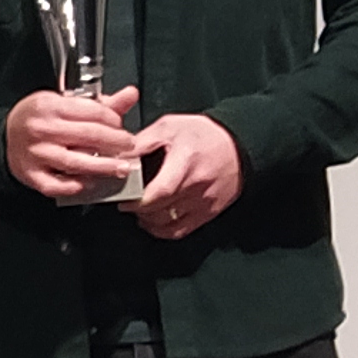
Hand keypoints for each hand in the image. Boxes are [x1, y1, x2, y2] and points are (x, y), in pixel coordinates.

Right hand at [6, 83, 148, 202]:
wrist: (4, 135)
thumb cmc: (38, 118)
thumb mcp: (64, 102)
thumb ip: (99, 103)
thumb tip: (131, 94)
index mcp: (50, 106)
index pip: (92, 112)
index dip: (114, 120)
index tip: (121, 126)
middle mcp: (42, 129)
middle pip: (89, 136)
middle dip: (116, 142)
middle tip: (128, 146)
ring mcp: (36, 153)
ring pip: (76, 162)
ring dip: (103, 167)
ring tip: (120, 168)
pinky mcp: (31, 174)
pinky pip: (56, 185)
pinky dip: (74, 186)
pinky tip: (89, 183)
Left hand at [130, 114, 244, 239]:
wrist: (238, 143)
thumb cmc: (203, 134)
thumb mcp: (169, 127)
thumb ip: (143, 142)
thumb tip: (118, 157)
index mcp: (186, 162)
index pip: (160, 191)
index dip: (138, 200)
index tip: (124, 198)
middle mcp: (197, 185)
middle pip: (160, 210)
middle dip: (138, 209)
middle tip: (128, 201)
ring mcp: (204, 202)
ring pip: (168, 224)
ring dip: (148, 220)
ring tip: (140, 209)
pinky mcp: (209, 212)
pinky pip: (181, 230)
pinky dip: (163, 230)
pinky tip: (154, 220)